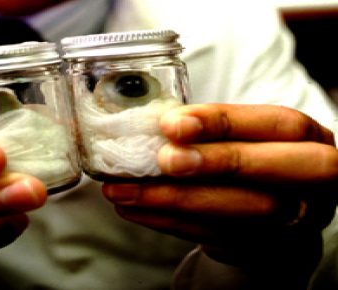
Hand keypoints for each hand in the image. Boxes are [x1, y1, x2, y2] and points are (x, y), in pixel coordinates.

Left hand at [103, 104, 337, 272]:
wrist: (279, 214)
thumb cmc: (255, 161)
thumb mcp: (251, 137)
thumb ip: (213, 131)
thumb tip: (150, 124)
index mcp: (308, 140)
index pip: (276, 124)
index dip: (224, 122)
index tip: (173, 123)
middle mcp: (307, 182)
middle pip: (268, 171)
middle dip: (212, 162)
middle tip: (162, 160)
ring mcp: (286, 221)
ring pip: (234, 211)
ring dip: (172, 199)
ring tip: (124, 190)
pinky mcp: (255, 246)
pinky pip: (208, 235)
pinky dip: (166, 221)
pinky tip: (133, 208)